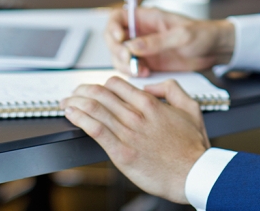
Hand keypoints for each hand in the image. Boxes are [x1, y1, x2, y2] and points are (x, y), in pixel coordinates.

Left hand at [63, 77, 208, 203]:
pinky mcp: (121, 152)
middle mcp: (136, 116)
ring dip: (75, 102)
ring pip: (94, 109)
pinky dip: (80, 119)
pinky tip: (71, 115)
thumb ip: (172, 89)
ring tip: (66, 103)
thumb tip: (151, 86)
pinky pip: (95, 130)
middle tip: (74, 94)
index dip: (101, 84)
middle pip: (100, 94)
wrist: (193, 174)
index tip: (95, 89)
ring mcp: (128, 134)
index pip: (116, 84)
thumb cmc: (192, 147)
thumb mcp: (191, 108)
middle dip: (82, 91)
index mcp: (150, 104)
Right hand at [106, 6, 234, 76]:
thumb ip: (157, 42)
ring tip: (141, 70)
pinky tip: (145, 74)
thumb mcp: (181, 36)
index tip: (119, 39)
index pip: (118, 17)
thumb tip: (132, 46)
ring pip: (119, 56)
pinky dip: (133, 73)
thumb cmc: (202, 34)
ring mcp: (143, 48)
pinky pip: (131, 68)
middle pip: (114, 39)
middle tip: (128, 60)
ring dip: (124, 65)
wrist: (215, 49)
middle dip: (117, 51)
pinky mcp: (149, 62)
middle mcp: (141, 32)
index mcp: (147, 17)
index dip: (113, 28)